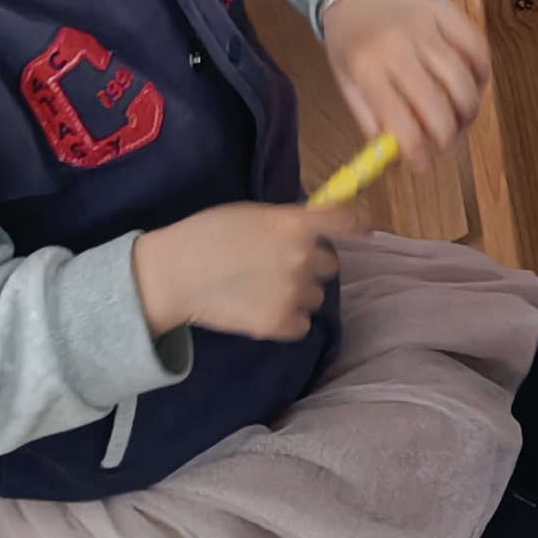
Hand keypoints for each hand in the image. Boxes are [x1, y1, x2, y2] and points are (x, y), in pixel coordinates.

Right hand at [135, 202, 356, 340]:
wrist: (175, 275)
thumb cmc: (207, 234)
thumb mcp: (253, 213)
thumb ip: (289, 219)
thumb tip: (316, 223)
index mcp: (297, 225)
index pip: (349, 222)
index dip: (359, 223)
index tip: (362, 228)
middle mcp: (303, 259)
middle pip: (329, 263)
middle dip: (310, 262)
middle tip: (277, 263)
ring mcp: (293, 294)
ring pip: (316, 295)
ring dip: (298, 292)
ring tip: (262, 288)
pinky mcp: (280, 324)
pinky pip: (302, 323)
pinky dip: (288, 318)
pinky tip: (261, 308)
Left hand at [321, 0, 488, 159]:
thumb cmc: (353, 43)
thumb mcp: (347, 81)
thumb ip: (371, 117)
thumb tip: (399, 153)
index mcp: (365, 64)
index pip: (397, 114)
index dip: (415, 146)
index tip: (423, 163)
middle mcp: (397, 43)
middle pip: (435, 99)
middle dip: (447, 134)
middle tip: (448, 148)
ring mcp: (425, 25)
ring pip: (461, 76)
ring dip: (469, 109)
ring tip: (463, 122)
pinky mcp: (447, 12)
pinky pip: (476, 46)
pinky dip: (481, 72)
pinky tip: (473, 87)